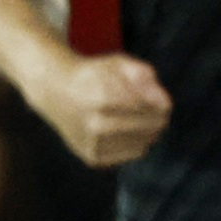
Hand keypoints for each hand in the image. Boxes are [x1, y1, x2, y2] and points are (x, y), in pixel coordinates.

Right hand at [32, 50, 170, 168]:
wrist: (55, 91)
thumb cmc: (93, 75)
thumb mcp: (118, 64)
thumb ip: (145, 76)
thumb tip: (165, 103)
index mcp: (103, 97)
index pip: (154, 108)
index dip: (161, 103)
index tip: (158, 98)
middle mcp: (96, 124)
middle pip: (153, 127)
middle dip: (159, 118)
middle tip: (153, 110)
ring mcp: (93, 143)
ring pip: (145, 143)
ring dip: (149, 132)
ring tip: (136, 118)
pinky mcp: (93, 157)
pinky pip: (133, 153)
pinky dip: (136, 143)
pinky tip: (125, 130)